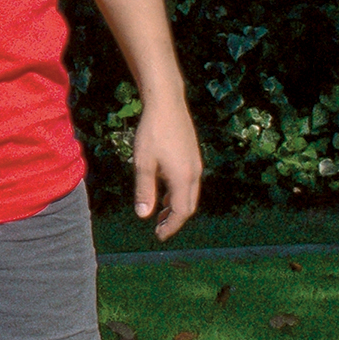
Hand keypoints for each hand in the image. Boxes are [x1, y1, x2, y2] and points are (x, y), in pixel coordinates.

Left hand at [132, 99, 201, 239]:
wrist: (167, 103)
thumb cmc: (152, 132)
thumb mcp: (143, 163)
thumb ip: (144, 190)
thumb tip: (143, 215)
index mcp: (183, 178)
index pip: (180, 211)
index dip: (170, 226)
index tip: (159, 236)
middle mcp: (194, 173)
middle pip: (188, 205)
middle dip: (174, 220)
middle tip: (159, 229)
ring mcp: (195, 164)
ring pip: (189, 194)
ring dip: (175, 206)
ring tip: (159, 214)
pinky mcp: (192, 155)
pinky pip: (189, 182)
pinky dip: (178, 193)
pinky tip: (164, 192)